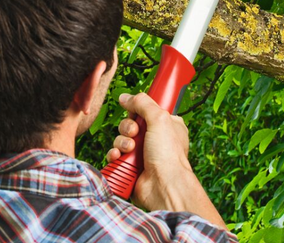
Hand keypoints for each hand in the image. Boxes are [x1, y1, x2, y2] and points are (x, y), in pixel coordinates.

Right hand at [106, 93, 227, 228]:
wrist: (164, 186)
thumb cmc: (168, 155)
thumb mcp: (159, 118)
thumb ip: (142, 103)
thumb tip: (125, 97)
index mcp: (167, 126)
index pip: (146, 110)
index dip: (138, 110)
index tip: (136, 112)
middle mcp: (154, 139)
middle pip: (130, 123)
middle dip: (128, 127)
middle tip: (135, 133)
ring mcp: (142, 154)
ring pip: (121, 139)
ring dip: (121, 142)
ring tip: (129, 150)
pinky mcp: (131, 167)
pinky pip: (115, 155)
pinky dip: (114, 155)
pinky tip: (119, 157)